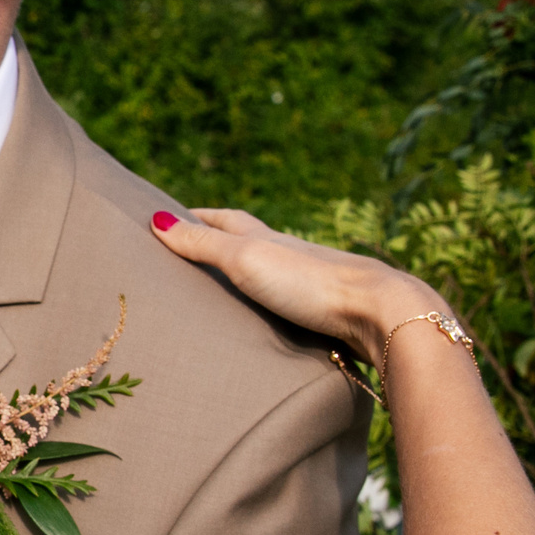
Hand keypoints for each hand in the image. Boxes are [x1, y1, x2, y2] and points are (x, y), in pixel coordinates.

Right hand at [153, 208, 440, 362]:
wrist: (379, 311)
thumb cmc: (309, 283)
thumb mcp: (246, 258)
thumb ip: (203, 243)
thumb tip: (156, 219)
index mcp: (267, 239)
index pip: (225, 220)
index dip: (197, 216)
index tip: (170, 214)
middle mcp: (289, 256)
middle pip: (249, 242)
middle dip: (220, 240)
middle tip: (192, 244)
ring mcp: (310, 285)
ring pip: (271, 273)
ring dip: (247, 275)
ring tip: (221, 287)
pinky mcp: (325, 315)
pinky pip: (288, 304)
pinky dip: (269, 305)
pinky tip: (266, 320)